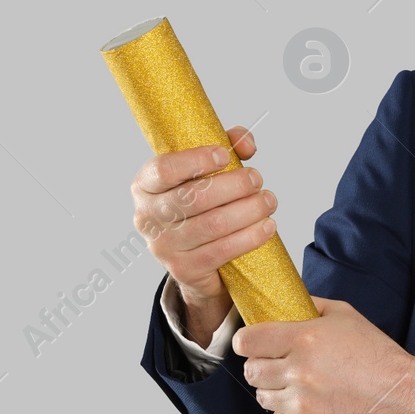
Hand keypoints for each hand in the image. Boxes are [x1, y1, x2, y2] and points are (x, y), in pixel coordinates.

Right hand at [131, 125, 278, 341]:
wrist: (192, 257)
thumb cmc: (199, 202)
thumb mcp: (205, 171)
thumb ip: (226, 146)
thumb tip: (246, 144)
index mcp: (145, 186)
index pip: (164, 170)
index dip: (196, 160)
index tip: (225, 155)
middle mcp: (147, 217)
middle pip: (195, 197)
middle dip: (234, 186)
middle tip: (257, 179)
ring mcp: (163, 246)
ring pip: (213, 225)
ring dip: (249, 210)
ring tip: (269, 201)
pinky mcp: (183, 269)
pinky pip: (222, 251)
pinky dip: (250, 237)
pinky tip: (267, 226)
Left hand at [233, 295, 414, 413]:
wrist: (402, 397)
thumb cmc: (377, 356)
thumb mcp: (345, 315)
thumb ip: (309, 306)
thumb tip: (283, 303)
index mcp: (304, 340)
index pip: (247, 341)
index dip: (248, 341)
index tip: (254, 343)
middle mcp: (298, 373)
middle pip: (251, 371)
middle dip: (261, 365)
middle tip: (280, 364)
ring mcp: (301, 405)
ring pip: (262, 398)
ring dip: (275, 390)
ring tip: (299, 384)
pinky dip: (288, 413)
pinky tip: (309, 403)